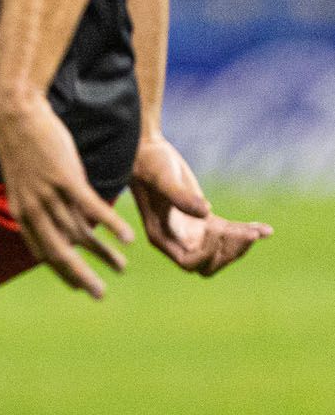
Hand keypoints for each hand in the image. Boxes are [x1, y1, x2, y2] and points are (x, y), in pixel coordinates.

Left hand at [0, 88, 133, 297]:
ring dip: (102, 254)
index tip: (79, 286)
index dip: (61, 271)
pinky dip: (112, 226)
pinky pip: (92, 209)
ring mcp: (48, 194)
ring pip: (79, 234)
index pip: (43, 251)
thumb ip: (44, 205)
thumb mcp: (27, 182)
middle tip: (99, 295)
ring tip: (121, 267)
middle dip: (81, 277)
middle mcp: (33, 208)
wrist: (16, 115)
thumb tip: (60, 223)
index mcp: (21, 212)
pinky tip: (128, 239)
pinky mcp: (66, 178)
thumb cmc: (24, 146)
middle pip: (59, 252)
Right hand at [130, 133, 270, 276]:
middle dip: (229, 252)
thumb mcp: (162, 178)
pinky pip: (229, 233)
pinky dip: (247, 232)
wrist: (147, 151)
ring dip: (242, 243)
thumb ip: (179, 196)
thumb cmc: (149, 164)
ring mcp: (192, 231)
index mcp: (161, 236)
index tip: (217, 230)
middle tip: (248, 234)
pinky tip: (266, 230)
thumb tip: (206, 212)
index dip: (207, 253)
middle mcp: (176, 239)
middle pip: (209, 263)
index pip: (189, 262)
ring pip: (222, 251)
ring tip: (261, 231)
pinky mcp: (204, 220)